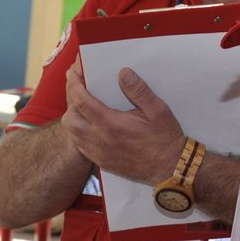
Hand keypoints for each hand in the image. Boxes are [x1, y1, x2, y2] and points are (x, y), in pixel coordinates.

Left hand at [62, 60, 185, 184]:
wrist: (169, 167)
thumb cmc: (164, 138)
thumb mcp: (157, 109)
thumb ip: (138, 90)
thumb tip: (123, 73)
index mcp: (111, 124)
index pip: (81, 101)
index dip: (74, 85)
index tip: (73, 74)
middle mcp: (100, 140)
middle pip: (70, 119)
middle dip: (71, 103)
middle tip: (81, 92)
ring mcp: (99, 153)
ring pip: (73, 134)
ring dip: (75, 119)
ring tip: (86, 108)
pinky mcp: (102, 162)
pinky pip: (81, 146)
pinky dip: (81, 133)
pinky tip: (93, 126)